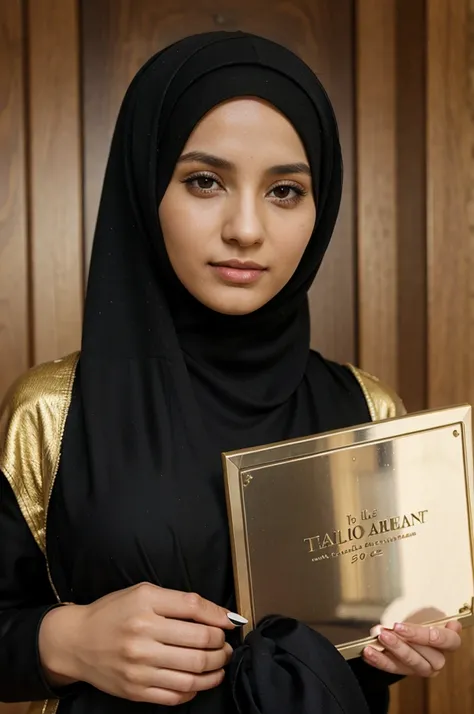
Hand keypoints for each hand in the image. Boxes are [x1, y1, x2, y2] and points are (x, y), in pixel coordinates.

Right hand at [39, 583, 237, 704]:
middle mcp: (142, 635)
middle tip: (225, 645)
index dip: (219, 615)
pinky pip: (175, 695)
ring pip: (192, 673)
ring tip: (220, 663)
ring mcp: (139, 666)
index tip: (231, 622)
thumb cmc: (113, 612)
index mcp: (146, 604)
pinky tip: (201, 681)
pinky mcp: (135, 690)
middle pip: (199, 642)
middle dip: (221, 645)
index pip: (194, 607)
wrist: (76, 641)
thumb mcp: (143, 593)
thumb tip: (219, 615)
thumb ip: (180, 602)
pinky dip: (195, 690)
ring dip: (215, 670)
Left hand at [363, 620, 461, 676]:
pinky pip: (393, 669)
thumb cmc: (422, 619)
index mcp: (449, 642)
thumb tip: (451, 624)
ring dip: (390, 653)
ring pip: (410, 664)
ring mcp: (423, 667)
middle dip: (403, 644)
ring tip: (375, 643)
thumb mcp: (428, 611)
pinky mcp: (407, 671)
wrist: (410, 628)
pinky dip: (379, 660)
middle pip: (426, 656)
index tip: (402, 627)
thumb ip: (434, 617)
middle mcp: (438, 658)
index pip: (447, 641)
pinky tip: (369, 653)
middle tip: (385, 633)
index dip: (425, 635)